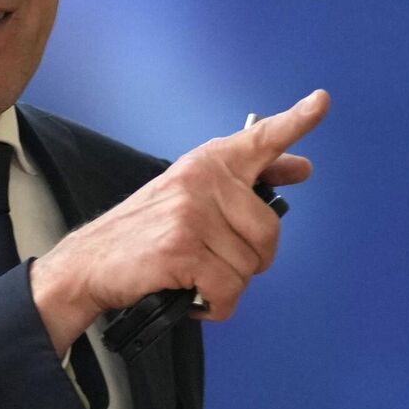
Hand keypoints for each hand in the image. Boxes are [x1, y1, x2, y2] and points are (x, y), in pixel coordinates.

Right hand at [30, 90, 330, 352]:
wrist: (87, 264)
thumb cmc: (144, 233)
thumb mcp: (194, 194)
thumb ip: (248, 182)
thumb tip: (301, 167)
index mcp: (209, 162)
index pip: (262, 138)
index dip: (297, 121)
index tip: (321, 102)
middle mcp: (203, 180)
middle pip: (269, 231)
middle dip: (251, 260)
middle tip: (216, 261)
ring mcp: (193, 213)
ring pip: (249, 266)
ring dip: (227, 286)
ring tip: (195, 276)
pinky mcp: (183, 249)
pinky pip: (228, 289)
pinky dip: (216, 306)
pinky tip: (193, 297)